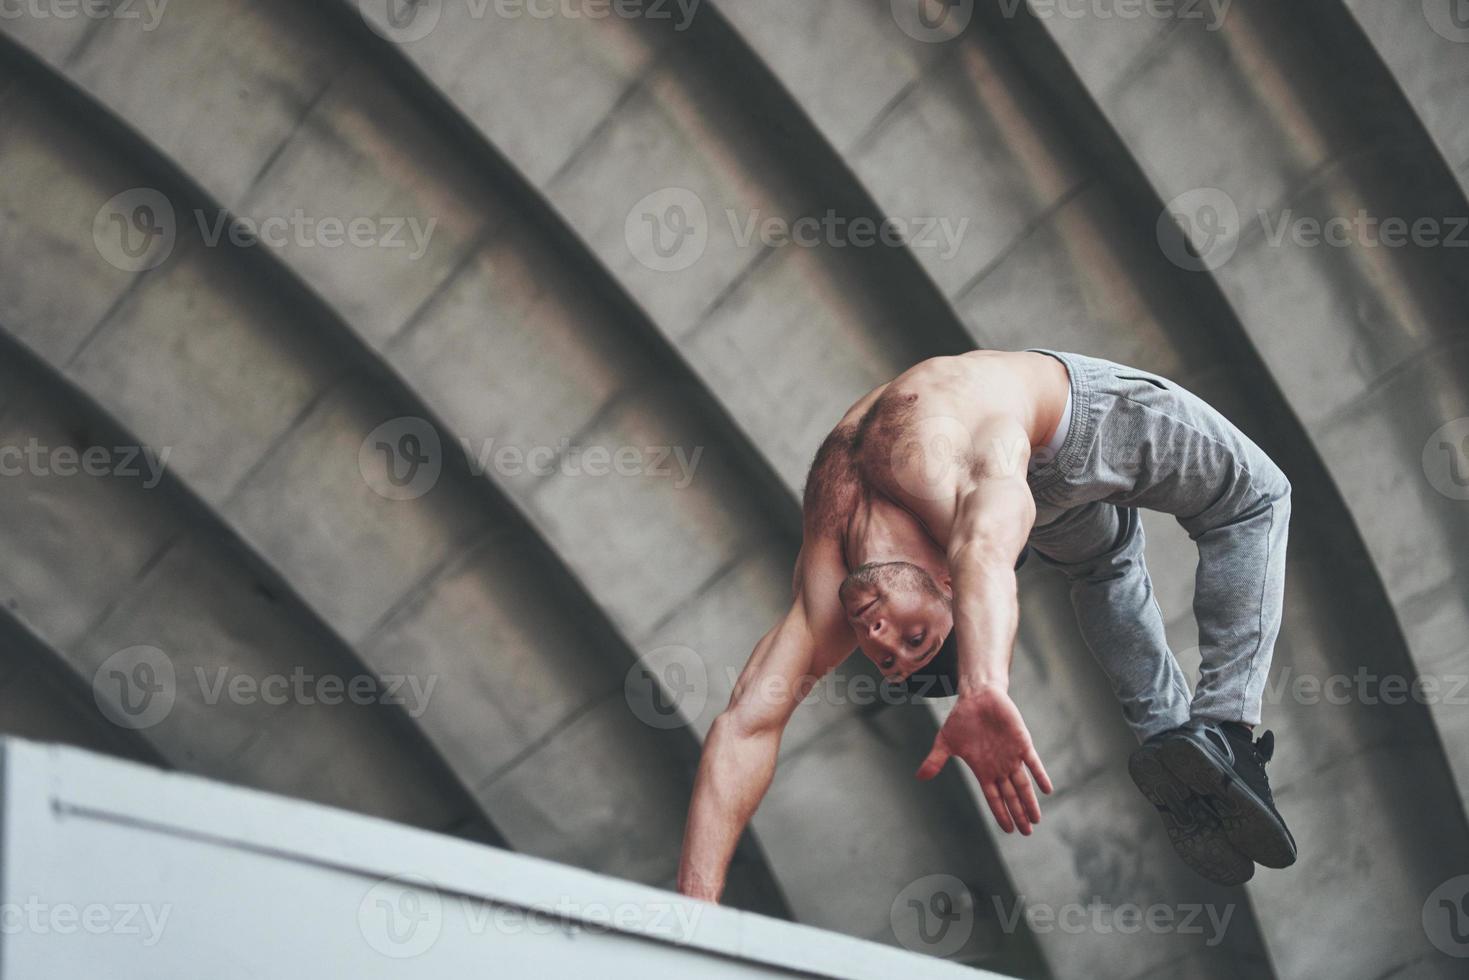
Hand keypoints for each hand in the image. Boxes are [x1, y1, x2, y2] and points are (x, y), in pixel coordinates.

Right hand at [915, 686, 1052, 834]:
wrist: (977, 697)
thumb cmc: (962, 720)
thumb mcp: (945, 742)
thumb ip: (935, 761)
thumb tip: (919, 777)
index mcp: (983, 770)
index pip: (994, 797)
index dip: (1001, 814)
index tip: (1010, 830)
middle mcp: (1000, 767)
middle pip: (1011, 796)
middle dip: (1018, 814)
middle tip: (1027, 832)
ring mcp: (1012, 756)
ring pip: (1023, 784)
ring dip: (1029, 802)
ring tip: (1036, 819)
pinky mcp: (1021, 742)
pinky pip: (1033, 762)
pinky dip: (1039, 775)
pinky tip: (1046, 789)